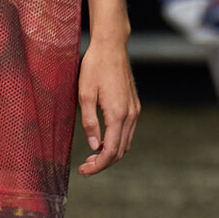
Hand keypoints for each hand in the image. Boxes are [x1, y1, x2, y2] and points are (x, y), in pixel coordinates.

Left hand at [77, 37, 139, 176]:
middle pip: (121, 151)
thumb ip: (90, 122)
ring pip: (126, 142)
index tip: (83, 171)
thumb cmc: (94, 67)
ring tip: (91, 157)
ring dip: (110, 153)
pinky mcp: (134, 105)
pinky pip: (127, 131)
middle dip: (103, 163)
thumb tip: (94, 146)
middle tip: (84, 167)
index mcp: (118, 114)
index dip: (98, 166)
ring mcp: (134, 110)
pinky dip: (116, 142)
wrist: (111, 46)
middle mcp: (130, 115)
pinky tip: (102, 140)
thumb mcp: (84, 94)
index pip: (111, 151)